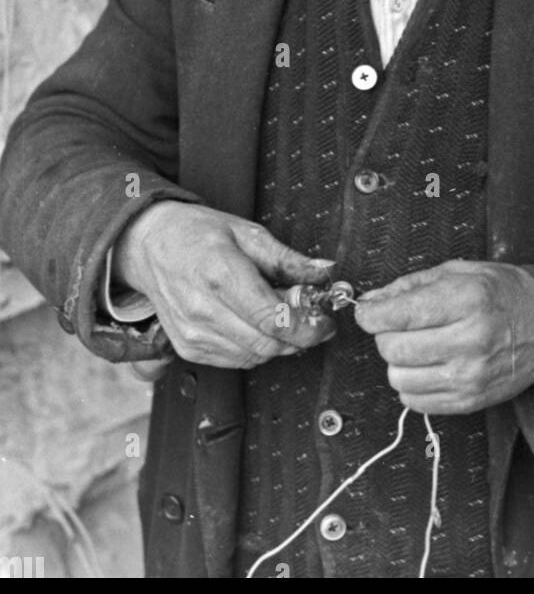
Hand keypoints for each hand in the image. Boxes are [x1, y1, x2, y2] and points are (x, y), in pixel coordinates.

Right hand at [114, 201, 336, 368]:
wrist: (148, 245)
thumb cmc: (196, 233)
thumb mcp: (247, 233)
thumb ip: (288, 259)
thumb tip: (324, 272)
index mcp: (220, 274)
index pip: (272, 318)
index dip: (306, 326)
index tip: (324, 321)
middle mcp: (203, 310)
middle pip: (267, 344)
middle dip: (298, 336)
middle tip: (311, 316)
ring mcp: (193, 333)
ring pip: (255, 357)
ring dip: (278, 343)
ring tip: (281, 315)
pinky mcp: (188, 348)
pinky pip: (236, 360)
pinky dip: (256, 347)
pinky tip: (256, 323)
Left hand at [354, 260, 533, 414]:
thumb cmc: (505, 293)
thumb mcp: (461, 272)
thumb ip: (411, 285)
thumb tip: (370, 302)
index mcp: (467, 300)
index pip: (398, 315)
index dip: (370, 314)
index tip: (366, 312)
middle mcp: (469, 341)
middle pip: (393, 349)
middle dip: (386, 336)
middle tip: (399, 326)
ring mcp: (471, 377)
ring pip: (399, 379)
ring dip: (400, 362)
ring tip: (419, 347)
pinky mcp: (471, 402)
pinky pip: (416, 402)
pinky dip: (413, 385)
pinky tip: (430, 367)